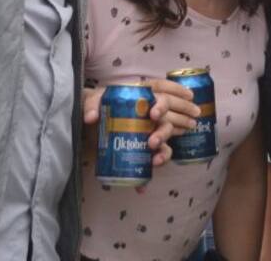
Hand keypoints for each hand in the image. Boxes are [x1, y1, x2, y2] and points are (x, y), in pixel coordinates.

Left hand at [83, 81, 199, 165]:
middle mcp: (150, 111)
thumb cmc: (96, 109)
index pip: (162, 89)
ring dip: (164, 141)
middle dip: (176, 118)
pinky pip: (158, 154)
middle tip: (157, 130)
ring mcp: (150, 129)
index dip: (176, 90)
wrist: (90, 129)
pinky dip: (153, 167)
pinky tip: (145, 182)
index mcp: (140, 95)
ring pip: (167, 132)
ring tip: (155, 154)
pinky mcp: (146, 146)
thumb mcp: (92, 102)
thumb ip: (91, 105)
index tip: (180, 99)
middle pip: (170, 112)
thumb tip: (91, 117)